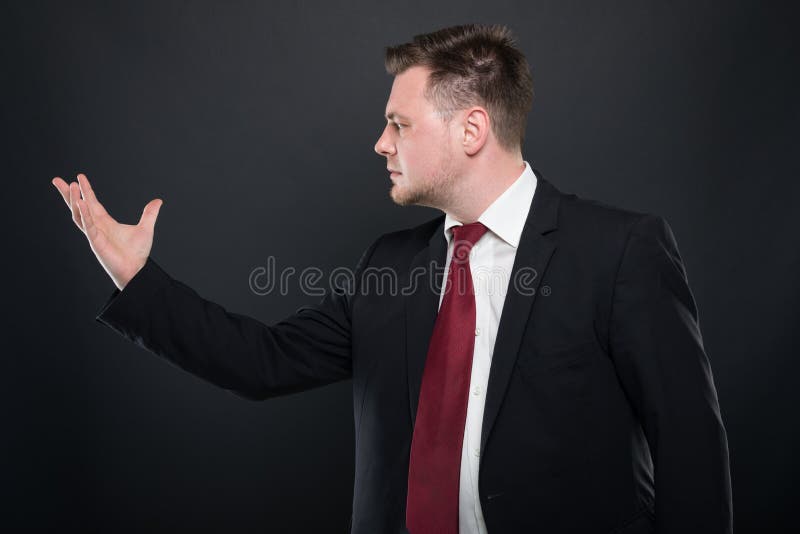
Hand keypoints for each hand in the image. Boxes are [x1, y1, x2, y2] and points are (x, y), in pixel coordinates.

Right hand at [52, 173, 162, 289]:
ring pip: (80, 215)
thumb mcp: (145, 228)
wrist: (136, 270)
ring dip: (75, 200)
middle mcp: (96, 227)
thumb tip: (158, 201)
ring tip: (72, 186)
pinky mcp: (96, 242)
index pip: (92, 202)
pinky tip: (81, 203)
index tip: (79, 177)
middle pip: (78, 206)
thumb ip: (149, 214)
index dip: (86, 190)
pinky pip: (88, 226)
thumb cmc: (137, 253)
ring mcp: (94, 234)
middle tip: (57, 180)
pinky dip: (84, 214)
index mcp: (105, 222)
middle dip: (68, 193)